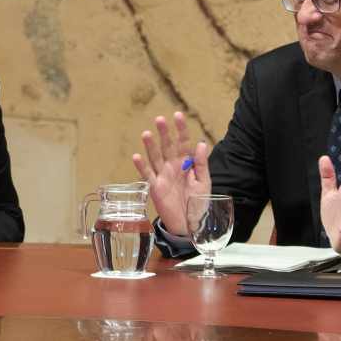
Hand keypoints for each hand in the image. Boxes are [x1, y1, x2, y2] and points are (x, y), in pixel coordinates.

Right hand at [130, 112, 210, 235]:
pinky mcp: (155, 187)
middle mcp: (172, 167)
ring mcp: (163, 176)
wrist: (190, 224)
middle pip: (167, 147)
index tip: (178, 115)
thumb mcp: (204, 182)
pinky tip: (136, 156)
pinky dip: (141, 166)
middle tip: (159, 119)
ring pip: (155, 157)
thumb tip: (202, 143)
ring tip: (146, 134)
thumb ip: (202, 164)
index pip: (183, 143)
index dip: (181, 130)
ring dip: (150, 146)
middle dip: (164, 133)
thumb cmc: (198, 203)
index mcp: (186, 164)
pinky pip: (147, 175)